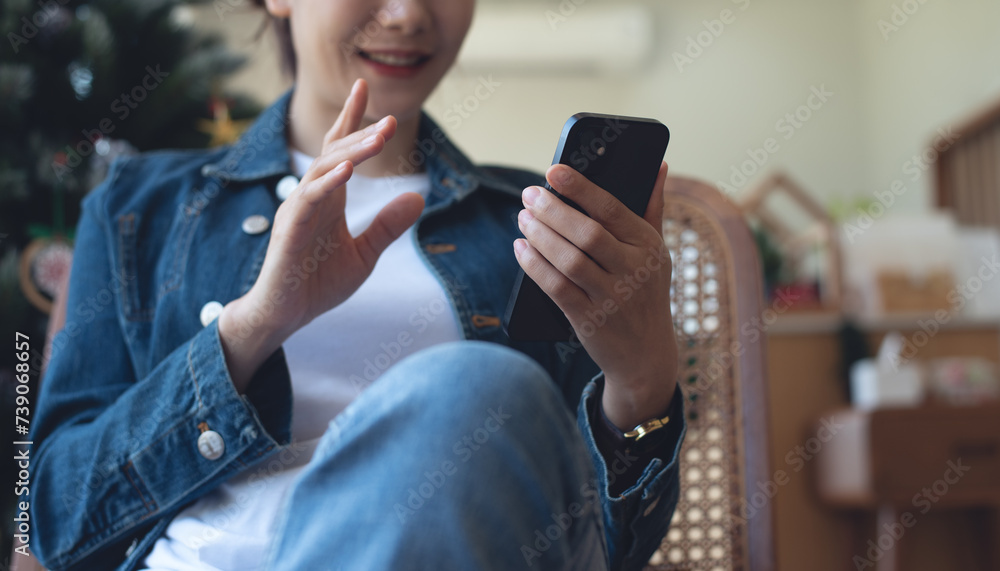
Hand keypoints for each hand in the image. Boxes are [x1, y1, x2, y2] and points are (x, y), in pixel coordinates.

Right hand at [219, 79, 424, 391]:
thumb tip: (419, 197)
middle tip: (391, 119)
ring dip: (352, 153)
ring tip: (379, 138)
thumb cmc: (317, 283)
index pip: (340, 150)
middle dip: (361, 133)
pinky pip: (307, 199)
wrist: (286, 315)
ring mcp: (297, 211)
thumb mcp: (365, 254)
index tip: (365, 88)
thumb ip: (388, 226)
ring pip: (323, 169)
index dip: (352, 119)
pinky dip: (327, 183)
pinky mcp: (288, 230)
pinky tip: (347, 171)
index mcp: (329, 199)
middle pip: (335, 153)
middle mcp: (311, 197)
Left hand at [514, 162, 678, 429]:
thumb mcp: (657, 252)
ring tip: (523, 219)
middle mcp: (634, 271)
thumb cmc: (646, 292)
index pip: (612, 209)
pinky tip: (521, 249)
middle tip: (529, 195)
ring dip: (540, 236)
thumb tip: (659, 165)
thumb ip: (653, 208)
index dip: (580, 188)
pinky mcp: (590, 321)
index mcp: (649, 246)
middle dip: (553, 211)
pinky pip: (556, 288)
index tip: (553, 171)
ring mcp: (612, 298)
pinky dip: (535, 266)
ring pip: (569, 260)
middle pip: (587, 233)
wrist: (646, 355)